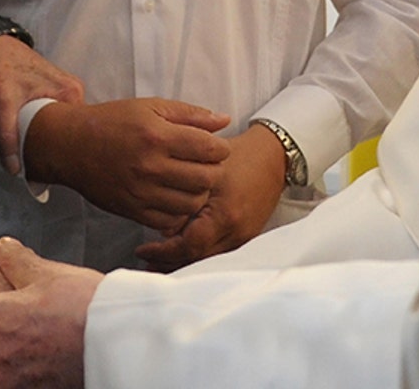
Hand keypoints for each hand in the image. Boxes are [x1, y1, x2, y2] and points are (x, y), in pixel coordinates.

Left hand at [0, 34, 83, 174]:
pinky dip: (50, 126)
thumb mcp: (2, 103)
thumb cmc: (0, 68)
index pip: (79, 130)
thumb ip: (7, 135)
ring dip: (54, 136)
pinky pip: (58, 113)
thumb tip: (15, 169)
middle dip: (61, 146)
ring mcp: (65, 89)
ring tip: (41, 156)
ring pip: (65, 122)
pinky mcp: (54, 89)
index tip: (55, 168)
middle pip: (73, 127)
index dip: (68, 151)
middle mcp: (74, 90)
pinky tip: (38, 138)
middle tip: (45, 167)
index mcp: (72, 92)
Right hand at [24, 98, 231, 230]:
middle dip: (213, 171)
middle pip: (206, 179)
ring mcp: (141, 192)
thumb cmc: (113, 122)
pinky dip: (178, 211)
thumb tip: (225, 120)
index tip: (215, 147)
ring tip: (190, 181)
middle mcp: (151, 166)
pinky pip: (170, 221)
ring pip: (192, 204)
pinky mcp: (132, 210)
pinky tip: (174, 196)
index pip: (210, 150)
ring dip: (198, 193)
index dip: (221, 148)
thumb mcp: (151, 107)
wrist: (71, 146)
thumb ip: (190, 114)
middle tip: (205, 165)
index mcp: (158, 136)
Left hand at [136, 122, 285, 270]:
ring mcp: (244, 236)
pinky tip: (185, 253)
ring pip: (208, 260)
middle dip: (169, 263)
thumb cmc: (241, 155)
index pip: (189, 246)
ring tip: (159, 264)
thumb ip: (185, 197)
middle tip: (146, 263)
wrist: (275, 155)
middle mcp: (237, 232)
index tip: (143, 250)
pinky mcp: (247, 235)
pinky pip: (219, 252)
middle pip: (197, 259)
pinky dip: (199, 255)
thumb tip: (164, 229)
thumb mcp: (207, 169)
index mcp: (226, 216)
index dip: (163, 251)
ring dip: (183, 262)